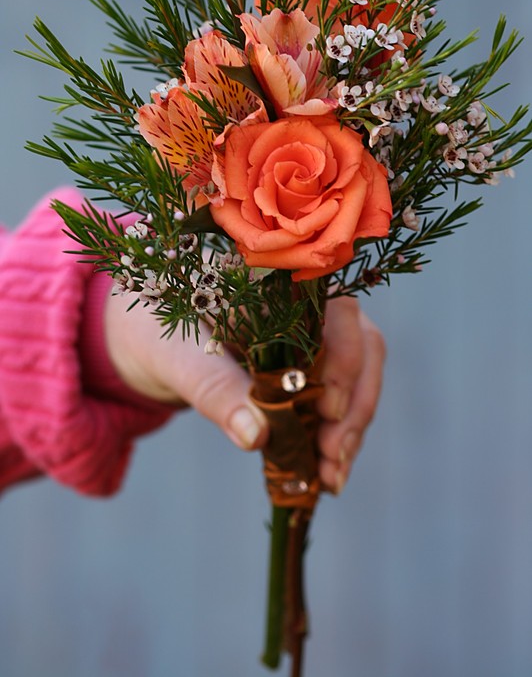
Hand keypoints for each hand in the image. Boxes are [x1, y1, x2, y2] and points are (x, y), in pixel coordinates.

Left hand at [104, 291, 384, 492]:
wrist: (144, 337)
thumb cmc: (157, 330)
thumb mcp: (176, 357)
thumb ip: (215, 390)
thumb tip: (257, 437)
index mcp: (280, 282)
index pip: (337, 312)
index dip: (344, 361)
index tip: (327, 413)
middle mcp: (309, 301)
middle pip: (362, 345)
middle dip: (355, 406)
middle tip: (334, 460)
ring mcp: (314, 334)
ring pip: (358, 374)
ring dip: (352, 426)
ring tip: (332, 477)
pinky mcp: (308, 366)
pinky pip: (337, 396)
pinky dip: (336, 434)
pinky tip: (326, 471)